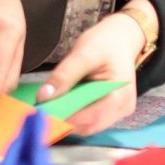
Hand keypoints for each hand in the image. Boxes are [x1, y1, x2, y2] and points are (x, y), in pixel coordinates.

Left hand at [38, 10, 142, 132]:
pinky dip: (74, 115)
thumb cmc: (105, 42)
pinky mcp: (111, 112)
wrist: (121, 38)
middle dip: (64, 120)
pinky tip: (62, 104)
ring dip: (68, 119)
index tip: (41, 113)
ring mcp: (118, 113)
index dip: (65, 118)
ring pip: (87, 126)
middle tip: (41, 110)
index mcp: (120, 95)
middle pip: (89, 125)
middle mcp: (122, 109)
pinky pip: (89, 120)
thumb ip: (64, 75)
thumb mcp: (83, 53)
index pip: (90, 117)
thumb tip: (43, 97)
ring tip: (50, 106)